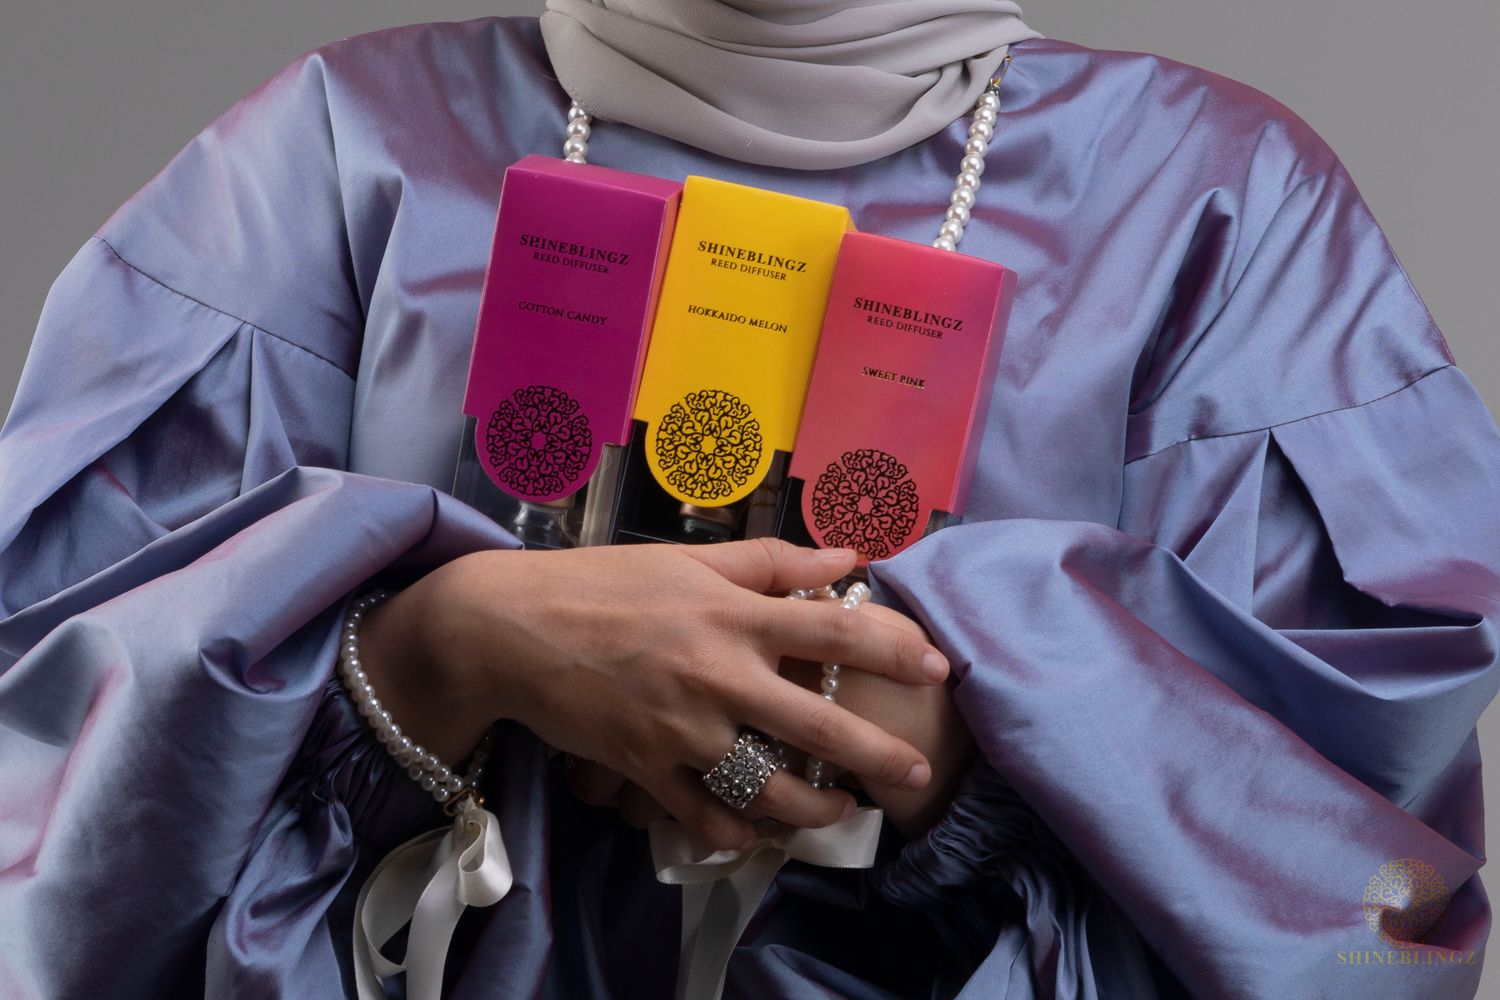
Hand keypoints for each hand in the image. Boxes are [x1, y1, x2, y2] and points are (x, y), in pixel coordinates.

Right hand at [357, 540, 950, 849]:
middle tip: (915, 775)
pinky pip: (704, 818)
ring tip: (840, 809)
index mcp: (728, 613)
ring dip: (813, 807)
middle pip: (814, 723)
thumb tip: (846, 558)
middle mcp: (713, 675)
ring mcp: (679, 730)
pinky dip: (740, 833)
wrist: (510, 629)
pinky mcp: (644, 770)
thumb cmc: (603, 584)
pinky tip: (765, 832)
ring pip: (765, 788)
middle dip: (876, 754)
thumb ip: (771, 562)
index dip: (892, 648)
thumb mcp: (687, 558)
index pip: (830, 628)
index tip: (938, 668)